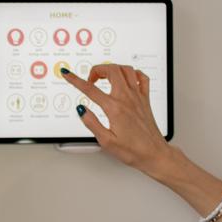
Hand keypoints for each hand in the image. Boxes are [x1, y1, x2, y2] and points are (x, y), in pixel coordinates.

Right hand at [60, 63, 174, 177]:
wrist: (154, 153)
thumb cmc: (132, 150)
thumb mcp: (105, 141)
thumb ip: (91, 123)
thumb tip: (81, 110)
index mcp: (114, 109)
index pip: (90, 90)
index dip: (76, 80)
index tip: (68, 75)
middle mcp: (127, 99)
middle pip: (111, 70)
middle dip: (97, 69)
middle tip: (90, 79)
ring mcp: (138, 97)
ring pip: (126, 70)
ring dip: (113, 68)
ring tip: (105, 77)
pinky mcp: (145, 99)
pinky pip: (142, 78)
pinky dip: (133, 74)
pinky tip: (127, 79)